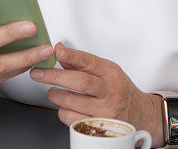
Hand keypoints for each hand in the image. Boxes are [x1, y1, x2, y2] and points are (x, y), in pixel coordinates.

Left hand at [29, 43, 163, 144]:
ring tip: (52, 91)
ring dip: (56, 95)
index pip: (89, 61)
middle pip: (79, 82)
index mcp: (110, 73)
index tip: (56, 50)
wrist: (140, 114)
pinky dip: (63, 112)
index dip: (71, 55)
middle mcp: (109, 91)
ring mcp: (105, 111)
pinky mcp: (99, 127)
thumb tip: (60, 50)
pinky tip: (64, 107)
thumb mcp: (106, 71)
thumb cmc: (119, 90)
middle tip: (38, 72)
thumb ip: (82, 62)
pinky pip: (73, 120)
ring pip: (73, 102)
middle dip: (54, 76)